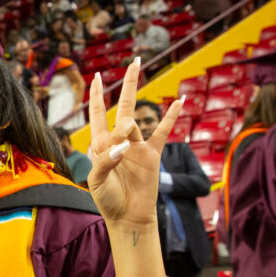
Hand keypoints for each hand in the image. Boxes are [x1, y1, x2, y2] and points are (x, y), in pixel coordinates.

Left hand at [86, 58, 181, 228]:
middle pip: (123, 105)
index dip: (97, 95)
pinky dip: (171, 117)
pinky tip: (178, 100)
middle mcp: (119, 140)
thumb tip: (123, 145)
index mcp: (101, 143)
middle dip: (128, 83)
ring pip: (135, 123)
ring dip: (129, 128)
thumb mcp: (97, 180)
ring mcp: (137, 145)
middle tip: (135, 61)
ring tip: (124, 150)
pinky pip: (163, 131)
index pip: (98, 113)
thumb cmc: (108, 199)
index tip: (97, 76)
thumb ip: (105, 160)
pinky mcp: (152, 154)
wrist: (128, 216)